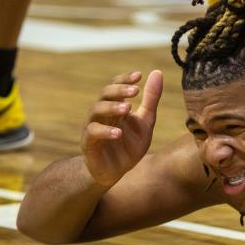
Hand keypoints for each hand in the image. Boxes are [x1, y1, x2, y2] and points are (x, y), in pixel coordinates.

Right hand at [81, 70, 162, 186]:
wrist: (115, 173)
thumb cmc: (129, 146)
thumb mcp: (145, 123)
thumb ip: (150, 100)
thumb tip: (157, 72)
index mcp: (115, 106)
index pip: (116, 86)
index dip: (125, 79)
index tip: (139, 75)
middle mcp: (102, 113)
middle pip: (105, 94)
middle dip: (119, 90)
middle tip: (136, 90)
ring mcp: (93, 126)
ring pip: (96, 110)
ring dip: (111, 107)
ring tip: (127, 108)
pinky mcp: (88, 143)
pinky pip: (92, 132)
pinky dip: (104, 131)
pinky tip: (118, 133)